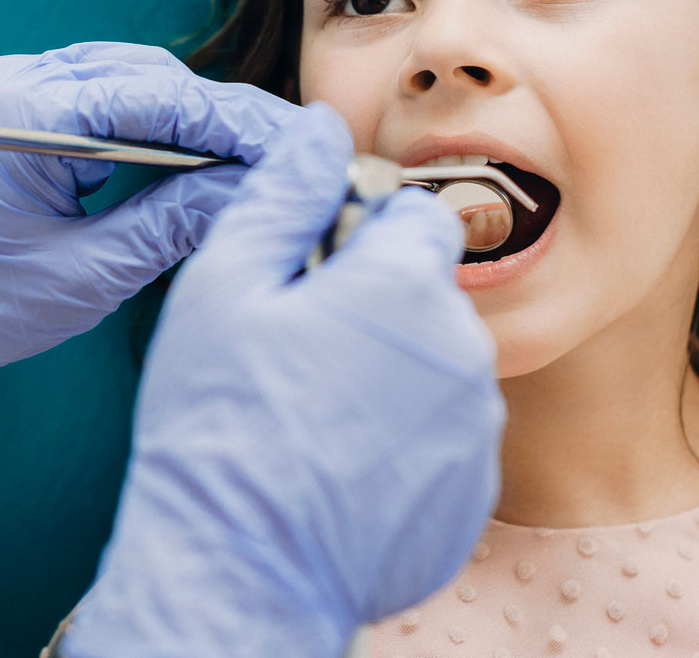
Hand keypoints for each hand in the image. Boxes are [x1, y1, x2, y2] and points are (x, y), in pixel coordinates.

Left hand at [0, 41, 299, 470]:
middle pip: (159, 79)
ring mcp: (31, 85)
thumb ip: (175, 223)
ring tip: (267, 151)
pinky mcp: (42, 104)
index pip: (159, 100)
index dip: (238, 124)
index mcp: (27, 114)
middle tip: (298, 149)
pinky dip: (176, 122)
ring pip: (150, 79)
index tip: (299, 146)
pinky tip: (214, 149)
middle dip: (232, 118)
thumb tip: (258, 190)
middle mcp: (27, 80)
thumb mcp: (89, 273)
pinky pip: (126, 95)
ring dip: (208, 116)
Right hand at [62, 103, 503, 657]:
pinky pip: (449, 425)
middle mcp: (463, 347)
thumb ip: (287, 193)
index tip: (321, 268)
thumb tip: (319, 127)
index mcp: (406, 284)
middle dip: (379, 297)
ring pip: (441, 356)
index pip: (416, 215)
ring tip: (322, 407)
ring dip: (395, 363)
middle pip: (430, 286)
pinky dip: (409, 428)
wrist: (241, 570)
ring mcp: (476, 423)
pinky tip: (348, 453)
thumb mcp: (228, 285)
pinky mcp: (474, 483)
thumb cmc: (222, 424)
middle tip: (309, 343)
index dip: (364, 230)